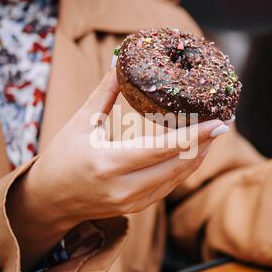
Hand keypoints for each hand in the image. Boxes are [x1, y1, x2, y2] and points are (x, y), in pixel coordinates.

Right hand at [7, 69, 226, 269]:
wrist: (50, 198)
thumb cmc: (62, 157)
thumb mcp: (82, 123)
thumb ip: (104, 93)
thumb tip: (120, 63)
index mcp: (108, 163)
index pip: (162, 149)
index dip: (194, 136)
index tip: (220, 123)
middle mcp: (123, 188)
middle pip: (177, 166)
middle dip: (203, 145)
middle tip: (221, 124)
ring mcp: (130, 202)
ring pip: (176, 179)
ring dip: (196, 158)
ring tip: (210, 136)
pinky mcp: (135, 208)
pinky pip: (167, 188)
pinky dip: (182, 170)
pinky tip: (190, 155)